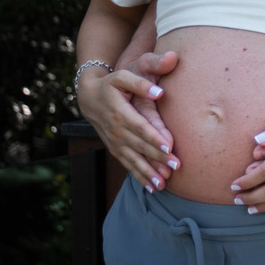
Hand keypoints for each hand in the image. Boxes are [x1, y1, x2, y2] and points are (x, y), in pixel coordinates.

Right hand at [77, 51, 179, 191]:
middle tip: (176, 167)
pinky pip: (127, 165)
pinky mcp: (115, 149)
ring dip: (148, 173)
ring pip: (133, 160)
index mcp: (120, 112)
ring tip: (162, 184)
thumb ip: (140, 83)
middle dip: (157, 158)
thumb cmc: (111, 84)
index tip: (168, 147)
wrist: (89, 97)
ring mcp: (115, 142)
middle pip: (140, 146)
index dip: (153, 137)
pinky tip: (150, 188)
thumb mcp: (122, 76)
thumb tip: (159, 92)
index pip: (140, 127)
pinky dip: (138, 176)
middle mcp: (116, 130)